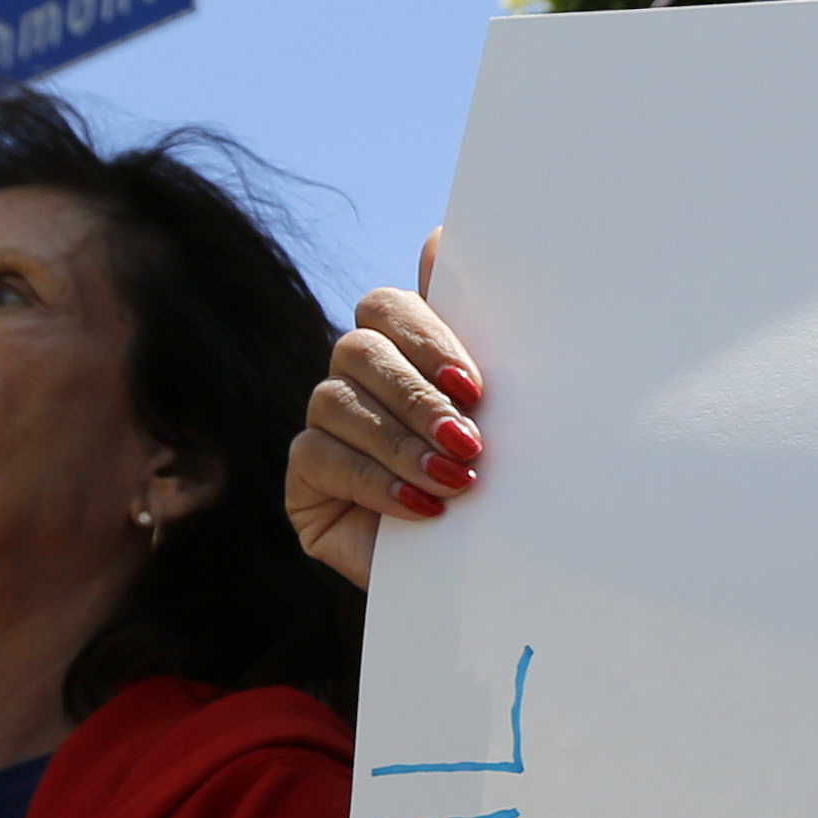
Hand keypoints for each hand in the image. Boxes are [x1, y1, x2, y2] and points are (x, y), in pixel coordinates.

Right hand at [287, 228, 485, 589]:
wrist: (492, 580)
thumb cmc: (510, 488)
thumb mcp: (511, 414)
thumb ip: (489, 332)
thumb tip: (442, 236)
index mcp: (409, 350)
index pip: (390, 306)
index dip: (428, 336)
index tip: (477, 386)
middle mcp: (360, 379)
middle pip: (360, 347)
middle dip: (417, 395)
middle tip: (470, 439)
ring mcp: (326, 426)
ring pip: (337, 401)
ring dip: (402, 442)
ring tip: (455, 480)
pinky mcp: (306, 481)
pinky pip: (319, 456)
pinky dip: (375, 479)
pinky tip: (422, 508)